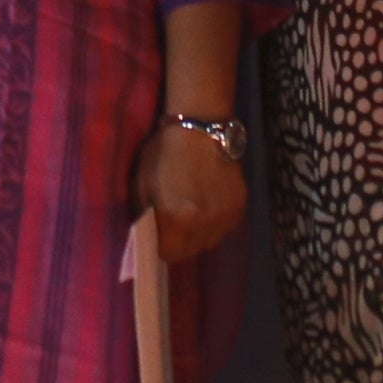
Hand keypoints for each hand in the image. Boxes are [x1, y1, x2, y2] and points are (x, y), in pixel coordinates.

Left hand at [134, 121, 246, 263]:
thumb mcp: (142, 184)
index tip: (158, 234)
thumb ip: (145, 217)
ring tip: (193, 210)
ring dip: (198, 233)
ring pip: (208, 241)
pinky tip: (208, 201)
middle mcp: (204, 225)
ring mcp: (225, 218)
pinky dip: (214, 221)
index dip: (161, 247)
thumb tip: (146, 238)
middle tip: (174, 222)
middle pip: (189, 252)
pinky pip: (223, 228)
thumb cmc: (165, 152)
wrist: (202, 128)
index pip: (168, 255)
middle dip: (179, 242)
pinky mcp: (239, 208)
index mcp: (177, 219)